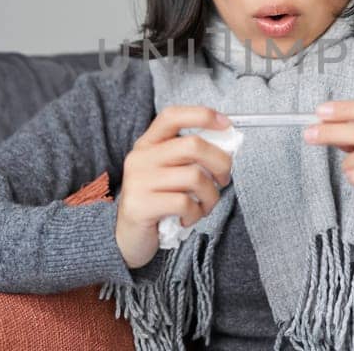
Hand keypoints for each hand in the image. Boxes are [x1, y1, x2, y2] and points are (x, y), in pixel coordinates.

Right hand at [114, 106, 232, 268]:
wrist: (126, 238)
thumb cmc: (157, 203)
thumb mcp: (169, 173)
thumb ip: (189, 158)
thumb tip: (226, 149)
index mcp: (148, 144)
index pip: (172, 116)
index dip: (202, 115)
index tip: (226, 124)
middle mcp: (141, 158)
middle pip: (193, 145)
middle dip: (221, 162)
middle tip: (223, 179)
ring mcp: (139, 181)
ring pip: (195, 176)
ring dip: (211, 195)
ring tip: (204, 206)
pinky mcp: (141, 206)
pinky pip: (185, 203)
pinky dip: (196, 213)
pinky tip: (188, 218)